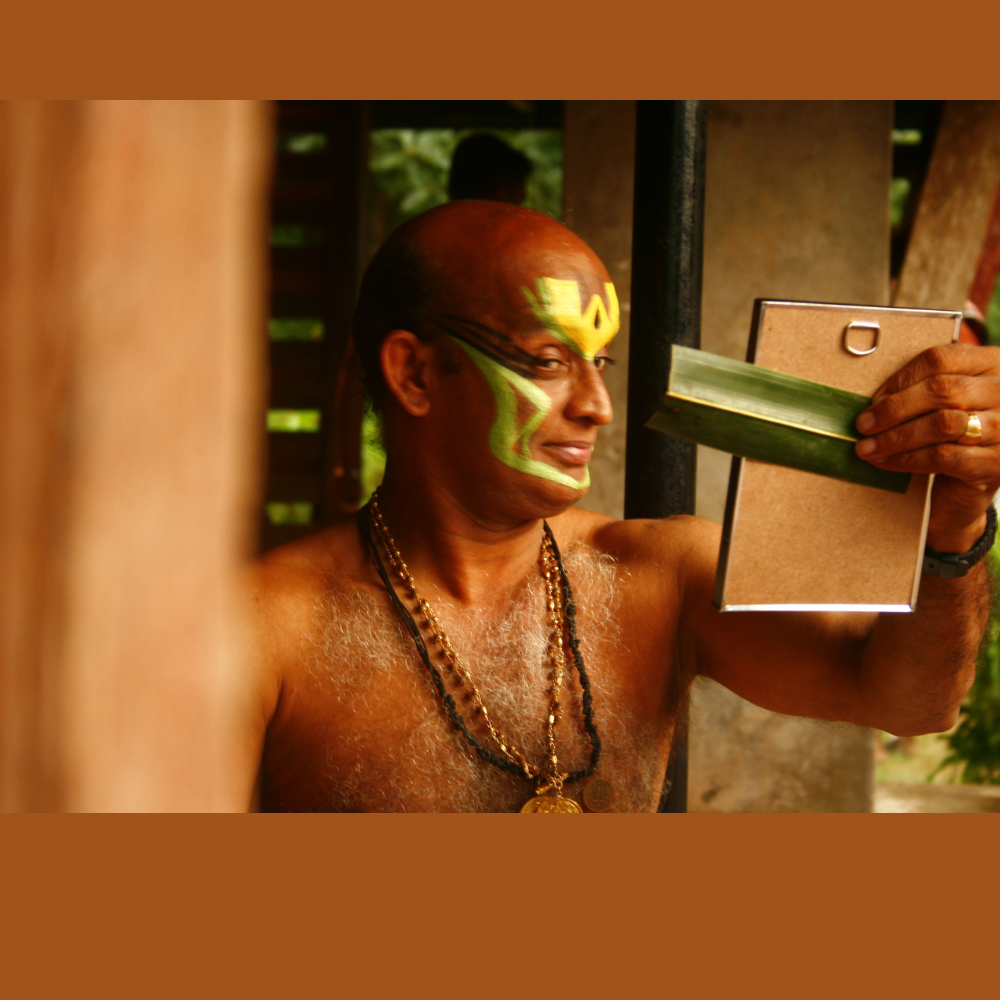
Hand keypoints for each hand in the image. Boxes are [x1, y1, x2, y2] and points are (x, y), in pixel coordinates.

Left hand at [854, 343, 999, 552]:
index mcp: (993, 364)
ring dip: (896, 437)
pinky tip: (885, 462)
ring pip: (942, 424)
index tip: (873, 399)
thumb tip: (875, 397)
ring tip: (867, 447)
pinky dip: (907, 459)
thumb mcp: (942, 403)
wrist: (969, 488)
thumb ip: (920, 388)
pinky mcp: (995, 464)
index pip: (941, 359)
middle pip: (941, 389)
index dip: (900, 378)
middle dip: (894, 409)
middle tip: (863, 424)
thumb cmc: (950, 437)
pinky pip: (943, 457)